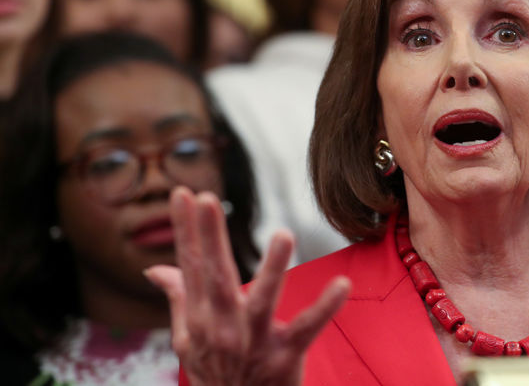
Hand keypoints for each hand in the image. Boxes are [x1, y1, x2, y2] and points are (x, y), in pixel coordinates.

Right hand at [145, 186, 350, 385]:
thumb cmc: (215, 374)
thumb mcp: (187, 340)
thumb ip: (179, 298)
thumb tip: (153, 269)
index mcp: (201, 319)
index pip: (192, 266)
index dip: (186, 230)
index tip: (183, 194)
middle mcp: (223, 328)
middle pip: (216, 277)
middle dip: (211, 237)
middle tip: (208, 200)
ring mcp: (254, 343)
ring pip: (262, 302)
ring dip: (273, 269)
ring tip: (283, 234)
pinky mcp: (285, 358)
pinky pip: (307, 329)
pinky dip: (325, 309)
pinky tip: (341, 284)